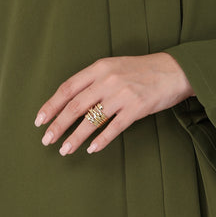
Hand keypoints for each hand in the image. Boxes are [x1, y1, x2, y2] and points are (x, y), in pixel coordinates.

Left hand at [34, 51, 194, 157]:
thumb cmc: (143, 70)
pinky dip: (101, 140)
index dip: (51, 105)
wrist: (176, 70)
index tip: (40, 120)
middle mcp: (108, 80)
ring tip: (64, 150)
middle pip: (75, 106)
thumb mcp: (115, 67)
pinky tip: (91, 149)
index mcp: (99, 68)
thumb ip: (94, 80)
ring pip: (91, 120)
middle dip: (58, 125)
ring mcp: (123, 94)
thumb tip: (70, 102)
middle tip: (46, 140)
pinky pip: (114, 128)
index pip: (67, 88)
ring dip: (75, 137)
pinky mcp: (137, 108)